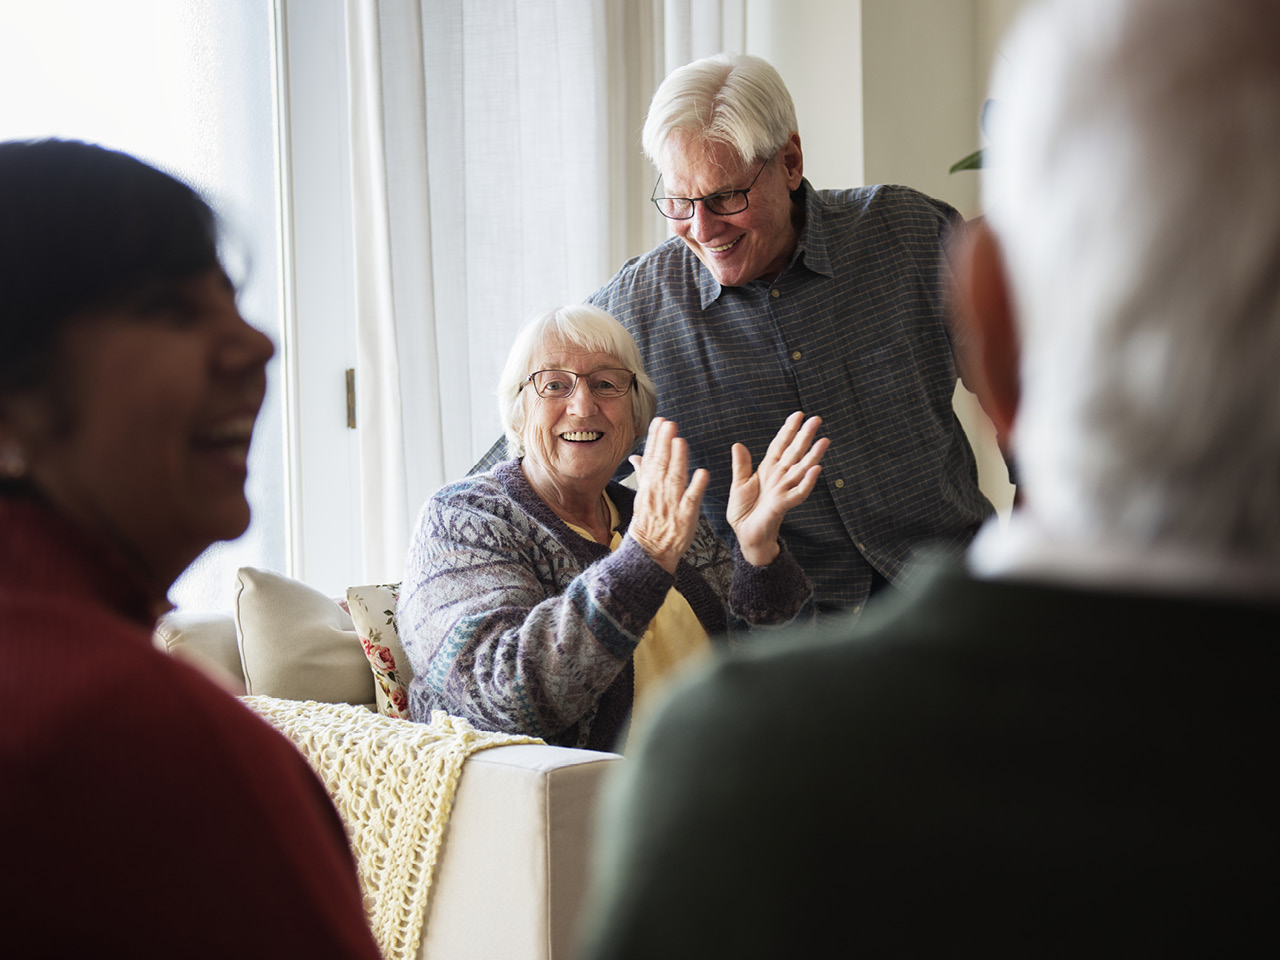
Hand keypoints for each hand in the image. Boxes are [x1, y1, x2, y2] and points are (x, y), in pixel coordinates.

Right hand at [626, 417, 709, 574]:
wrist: (650, 552)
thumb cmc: (648, 523)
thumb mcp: (642, 497)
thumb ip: (643, 474)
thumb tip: (636, 456)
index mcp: (648, 487)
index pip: (651, 458)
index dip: (655, 439)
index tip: (659, 421)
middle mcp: (658, 493)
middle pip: (661, 464)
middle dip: (665, 444)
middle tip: (670, 424)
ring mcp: (671, 505)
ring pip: (674, 479)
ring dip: (678, 460)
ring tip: (681, 442)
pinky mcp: (685, 517)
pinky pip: (690, 500)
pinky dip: (696, 487)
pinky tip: (702, 473)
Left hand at [726, 412, 828, 565]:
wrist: (745, 534)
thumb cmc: (744, 511)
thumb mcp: (738, 484)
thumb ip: (741, 465)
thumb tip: (738, 444)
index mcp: (768, 469)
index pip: (780, 446)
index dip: (788, 430)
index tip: (797, 415)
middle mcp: (779, 477)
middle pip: (795, 453)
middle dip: (805, 436)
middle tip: (817, 419)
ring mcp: (783, 490)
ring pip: (801, 469)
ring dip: (813, 455)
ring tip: (824, 440)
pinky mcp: (783, 504)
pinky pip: (798, 493)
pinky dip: (807, 482)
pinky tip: (816, 470)